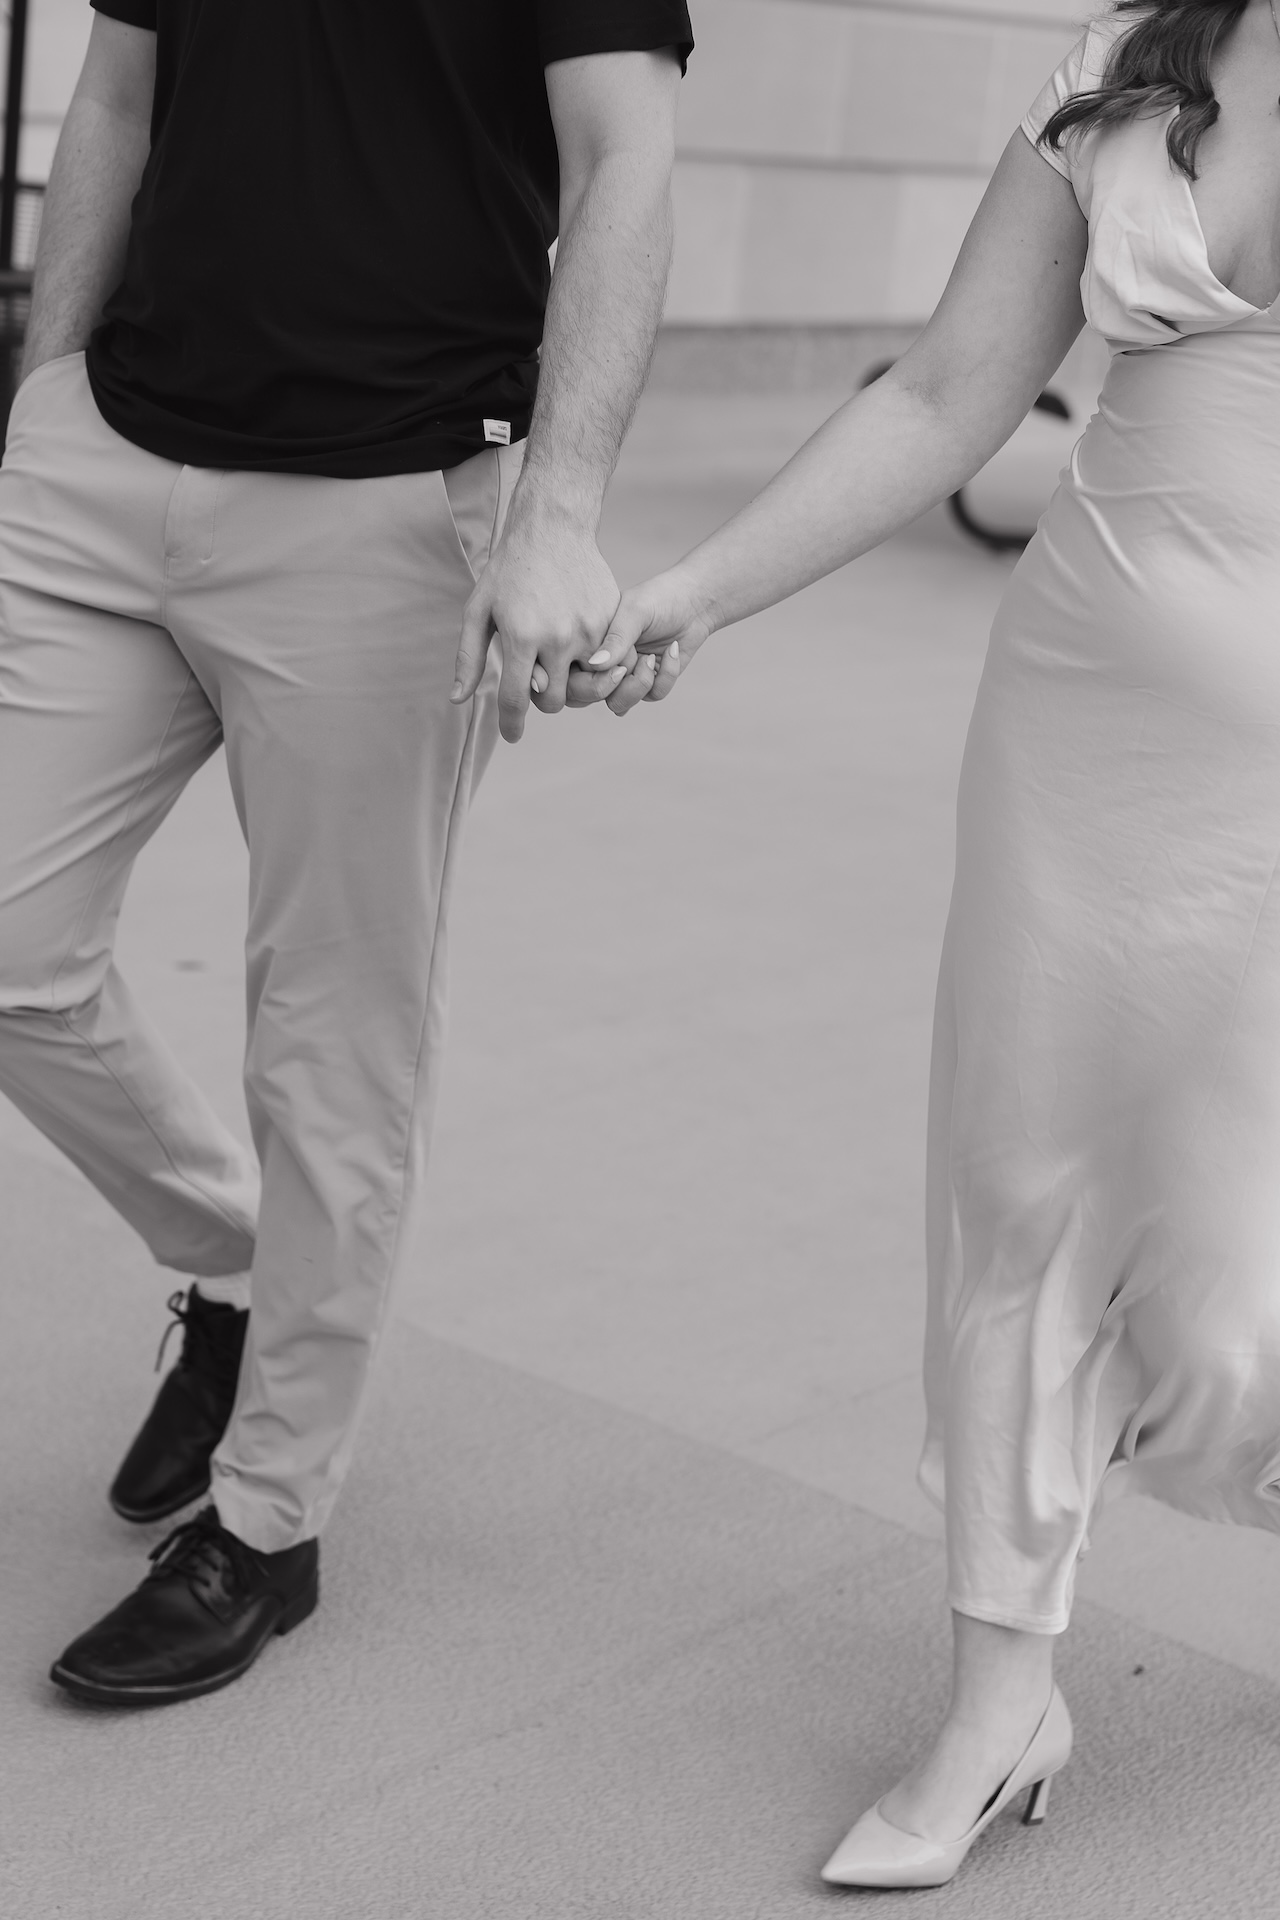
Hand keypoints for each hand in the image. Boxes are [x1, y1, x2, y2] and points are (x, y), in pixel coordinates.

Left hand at [451, 495, 624, 742]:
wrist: (553, 529)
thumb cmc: (509, 570)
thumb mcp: (478, 610)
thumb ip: (469, 657)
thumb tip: (458, 699)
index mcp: (522, 638)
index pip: (517, 700)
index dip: (512, 724)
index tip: (513, 735)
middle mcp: (559, 639)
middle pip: (555, 701)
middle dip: (543, 700)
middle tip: (536, 682)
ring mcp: (590, 631)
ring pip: (584, 685)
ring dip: (569, 683)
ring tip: (558, 664)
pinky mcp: (611, 621)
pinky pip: (605, 661)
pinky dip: (592, 662)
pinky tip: (578, 645)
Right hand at [562, 564, 714, 715]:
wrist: (696, 601)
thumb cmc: (660, 598)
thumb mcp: (635, 611)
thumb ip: (616, 638)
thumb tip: (596, 664)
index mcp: (588, 641)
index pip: (569, 674)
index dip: (586, 680)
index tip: (616, 663)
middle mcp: (602, 661)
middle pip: (589, 697)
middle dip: (612, 687)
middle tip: (632, 665)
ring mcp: (625, 674)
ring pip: (619, 704)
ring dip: (640, 685)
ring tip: (651, 659)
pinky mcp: (650, 682)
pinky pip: (652, 696)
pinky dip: (666, 675)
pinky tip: (672, 650)